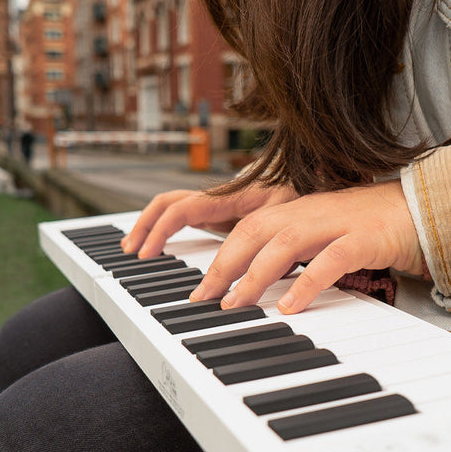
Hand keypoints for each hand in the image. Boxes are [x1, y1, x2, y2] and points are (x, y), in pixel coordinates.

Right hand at [121, 183, 297, 258]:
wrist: (319, 179)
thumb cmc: (307, 195)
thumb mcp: (291, 216)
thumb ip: (272, 239)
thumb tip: (257, 272)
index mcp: (228, 196)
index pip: (181, 210)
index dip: (160, 231)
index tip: (148, 255)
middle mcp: (219, 198)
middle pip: (168, 204)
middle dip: (145, 225)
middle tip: (131, 251)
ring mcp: (220, 205)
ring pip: (174, 208)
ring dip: (153, 225)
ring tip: (138, 249)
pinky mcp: (225, 213)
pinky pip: (188, 216)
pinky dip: (169, 228)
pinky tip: (167, 245)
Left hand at [189, 181, 422, 313]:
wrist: (424, 209)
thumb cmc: (371, 228)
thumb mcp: (324, 237)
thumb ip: (295, 253)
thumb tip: (260, 284)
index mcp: (299, 210)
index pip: (247, 228)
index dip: (220, 257)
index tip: (201, 290)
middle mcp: (312, 211)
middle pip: (255, 230)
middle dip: (225, 265)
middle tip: (204, 299)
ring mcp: (338, 222)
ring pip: (285, 242)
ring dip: (255, 274)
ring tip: (236, 304)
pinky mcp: (365, 237)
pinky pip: (331, 260)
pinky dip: (307, 283)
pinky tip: (290, 306)